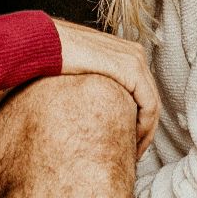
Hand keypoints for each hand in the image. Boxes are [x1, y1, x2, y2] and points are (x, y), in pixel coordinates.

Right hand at [51, 18, 157, 156]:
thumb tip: (88, 108)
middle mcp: (135, 53)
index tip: (127, 144)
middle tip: (133, 154)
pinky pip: (148, 104)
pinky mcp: (131, 69)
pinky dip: (145, 127)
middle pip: (150, 99)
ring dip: (146, 133)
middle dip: (145, 130)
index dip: (139, 121)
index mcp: (124, 53)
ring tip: (133, 154)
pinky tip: (133, 144)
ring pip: (153, 105)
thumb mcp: (79, 71)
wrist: (43, 43)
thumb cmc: (52, 58)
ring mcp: (135, 59)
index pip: (142, 93)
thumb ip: (92, 84)